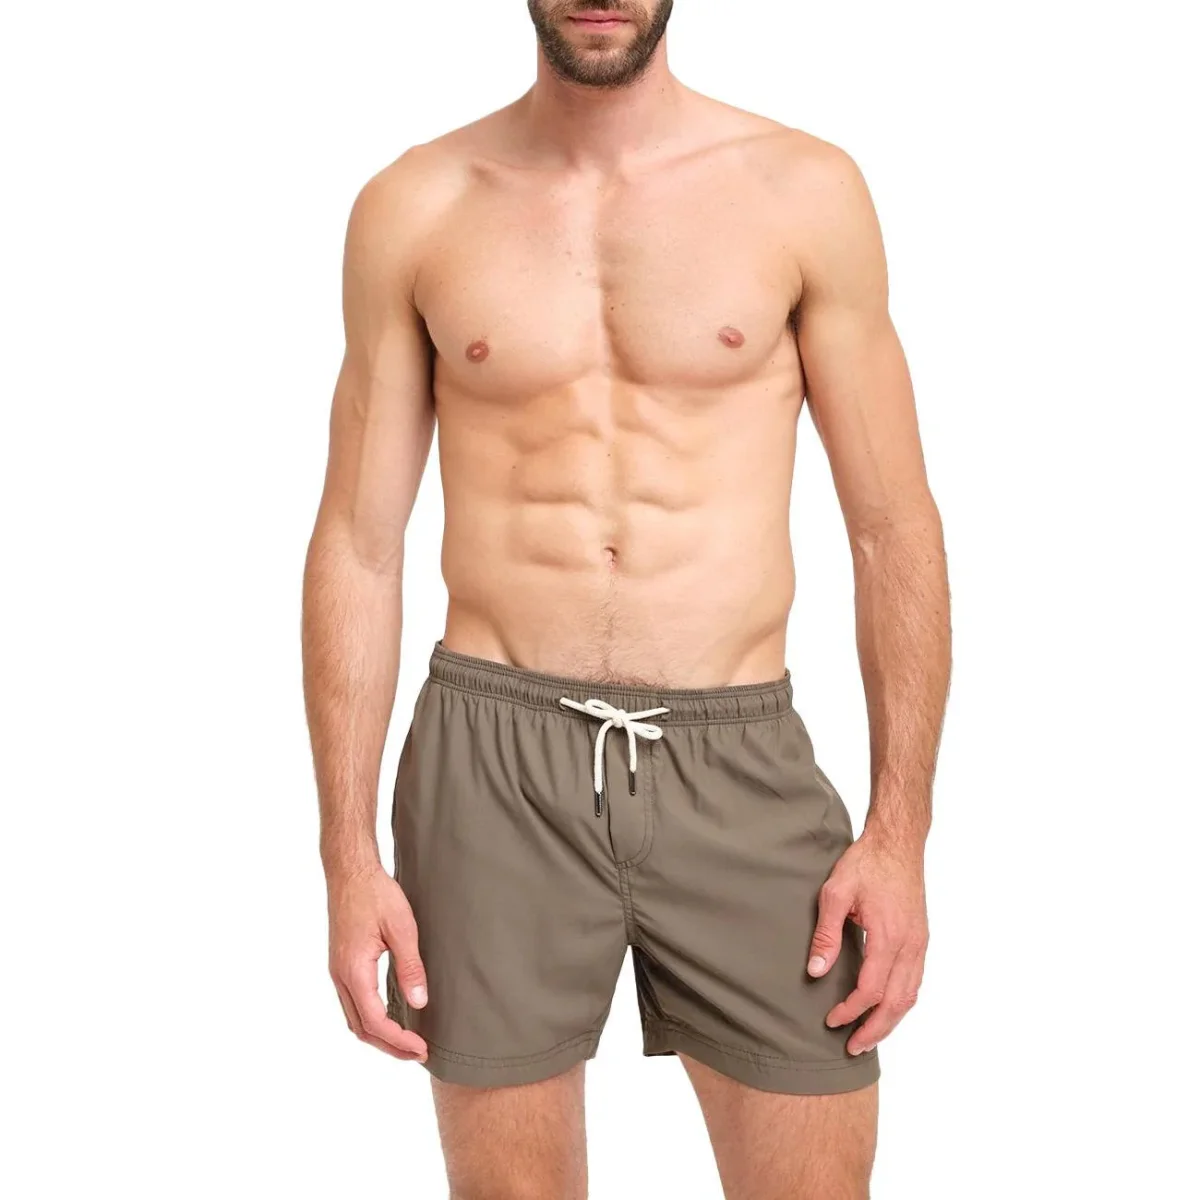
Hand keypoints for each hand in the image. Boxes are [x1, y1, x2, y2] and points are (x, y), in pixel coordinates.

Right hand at [327, 865, 428, 1061]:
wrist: (350, 872)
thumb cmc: (375, 894)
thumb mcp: (402, 928)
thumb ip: (410, 967)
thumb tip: (419, 1003)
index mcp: (354, 971)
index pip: (375, 1022)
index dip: (399, 1041)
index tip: (422, 1048)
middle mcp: (340, 977)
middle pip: (361, 1029)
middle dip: (389, 1046)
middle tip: (418, 1053)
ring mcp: (337, 972)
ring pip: (354, 1019)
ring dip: (379, 1035)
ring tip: (406, 1041)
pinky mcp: (341, 965)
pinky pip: (352, 1004)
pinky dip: (370, 1019)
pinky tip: (390, 1017)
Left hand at [807, 831, 927, 1055]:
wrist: (897, 843)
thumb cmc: (866, 864)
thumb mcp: (835, 893)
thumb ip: (826, 934)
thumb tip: (816, 972)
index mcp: (889, 936)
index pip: (871, 990)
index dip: (851, 1011)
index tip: (831, 1020)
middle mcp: (910, 945)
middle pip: (897, 1003)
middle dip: (874, 1030)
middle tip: (852, 1048)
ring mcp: (920, 943)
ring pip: (911, 995)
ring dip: (891, 1021)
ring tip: (869, 1036)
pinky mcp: (921, 939)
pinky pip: (916, 981)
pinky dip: (902, 1002)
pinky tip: (887, 1009)